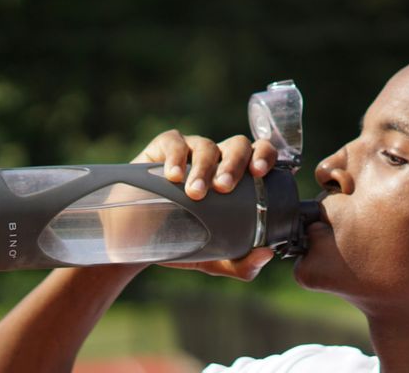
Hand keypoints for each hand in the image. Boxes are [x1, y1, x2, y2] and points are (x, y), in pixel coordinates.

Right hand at [130, 129, 278, 280]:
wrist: (142, 241)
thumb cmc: (187, 241)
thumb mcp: (217, 258)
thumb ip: (243, 264)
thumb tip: (266, 254)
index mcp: (240, 177)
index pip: (261, 153)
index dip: (265, 156)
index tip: (259, 173)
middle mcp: (220, 159)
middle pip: (238, 145)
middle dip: (234, 164)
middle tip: (224, 188)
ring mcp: (192, 151)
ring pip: (207, 146)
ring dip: (204, 168)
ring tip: (195, 192)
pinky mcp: (163, 149)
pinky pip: (174, 142)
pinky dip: (176, 157)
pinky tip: (173, 175)